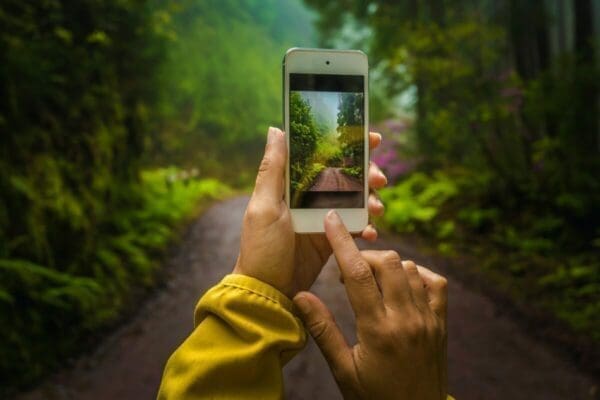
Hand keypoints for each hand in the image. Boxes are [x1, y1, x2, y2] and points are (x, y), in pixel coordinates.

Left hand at [233, 127, 386, 296]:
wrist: (268, 291)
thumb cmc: (261, 247)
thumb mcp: (264, 206)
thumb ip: (273, 170)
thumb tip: (276, 129)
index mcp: (291, 184)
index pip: (322, 154)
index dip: (348, 144)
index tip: (372, 139)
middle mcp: (308, 197)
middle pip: (345, 175)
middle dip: (367, 174)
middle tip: (380, 180)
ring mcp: (321, 218)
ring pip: (354, 200)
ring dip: (371, 201)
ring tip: (377, 210)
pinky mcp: (331, 239)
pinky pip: (354, 227)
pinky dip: (365, 228)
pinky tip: (370, 234)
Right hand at [293, 210, 447, 399]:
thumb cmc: (374, 398)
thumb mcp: (343, 369)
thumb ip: (322, 329)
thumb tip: (300, 295)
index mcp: (378, 330)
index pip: (357, 274)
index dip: (342, 242)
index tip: (332, 220)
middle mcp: (406, 319)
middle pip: (387, 262)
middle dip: (364, 256)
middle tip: (348, 273)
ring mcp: (428, 320)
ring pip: (410, 268)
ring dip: (387, 266)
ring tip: (370, 284)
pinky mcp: (441, 323)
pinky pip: (435, 283)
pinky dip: (416, 274)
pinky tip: (401, 284)